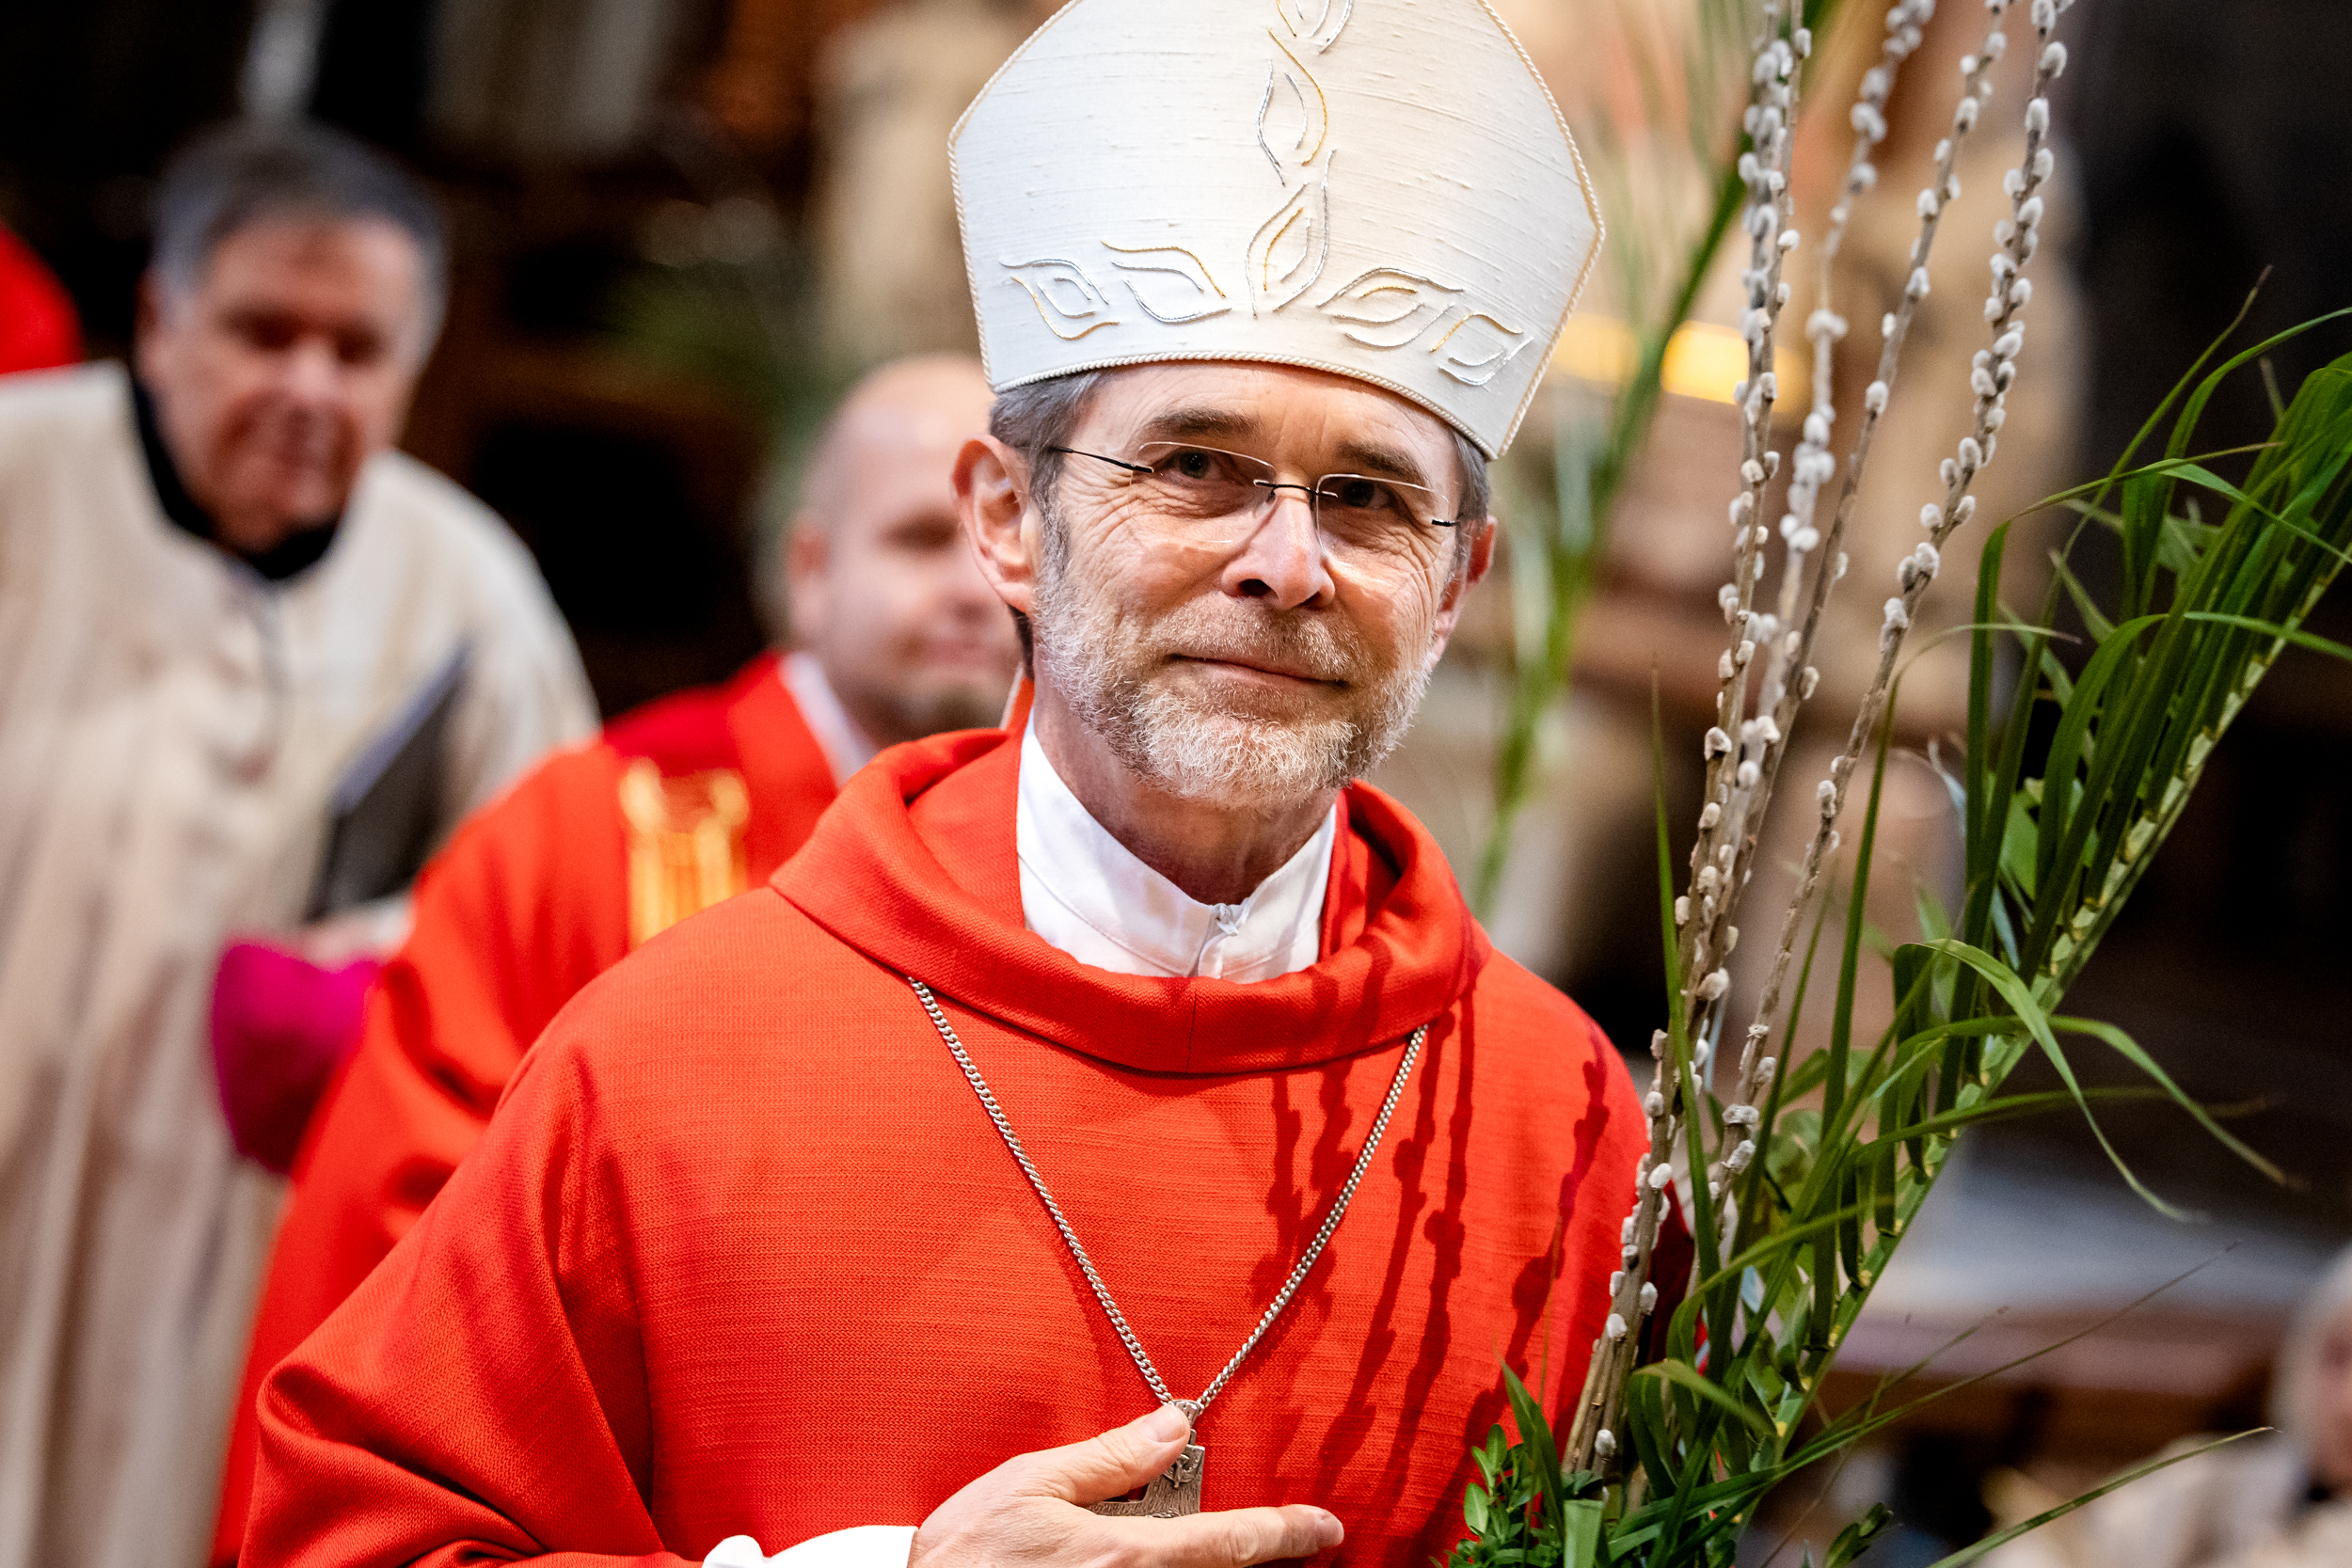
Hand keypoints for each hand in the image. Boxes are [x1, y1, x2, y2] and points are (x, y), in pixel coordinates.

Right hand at [908, 1406, 1343, 1567]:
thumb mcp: (1028, 1485)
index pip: (1233, 1540)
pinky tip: (1160, 1559)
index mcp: (1130, 1556)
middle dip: (1259, 1560)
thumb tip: (1172, 1426)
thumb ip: (1108, 1460)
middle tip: (1294, 1543)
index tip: (1328, 1527)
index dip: (1289, 1533)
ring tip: (1224, 1548)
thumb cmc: (964, 1557)